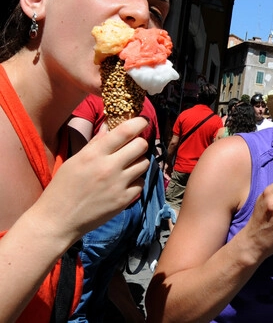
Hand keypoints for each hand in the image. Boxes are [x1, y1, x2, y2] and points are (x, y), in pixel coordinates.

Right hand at [37, 117, 149, 240]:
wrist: (58, 220)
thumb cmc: (63, 188)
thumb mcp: (75, 161)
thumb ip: (95, 144)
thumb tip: (109, 126)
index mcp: (94, 154)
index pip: (125, 131)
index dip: (139, 123)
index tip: (144, 121)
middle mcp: (109, 167)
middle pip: (141, 145)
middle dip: (139, 143)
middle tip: (133, 146)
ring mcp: (119, 184)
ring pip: (144, 163)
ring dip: (138, 162)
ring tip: (126, 166)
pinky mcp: (125, 200)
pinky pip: (140, 183)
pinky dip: (135, 181)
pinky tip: (123, 183)